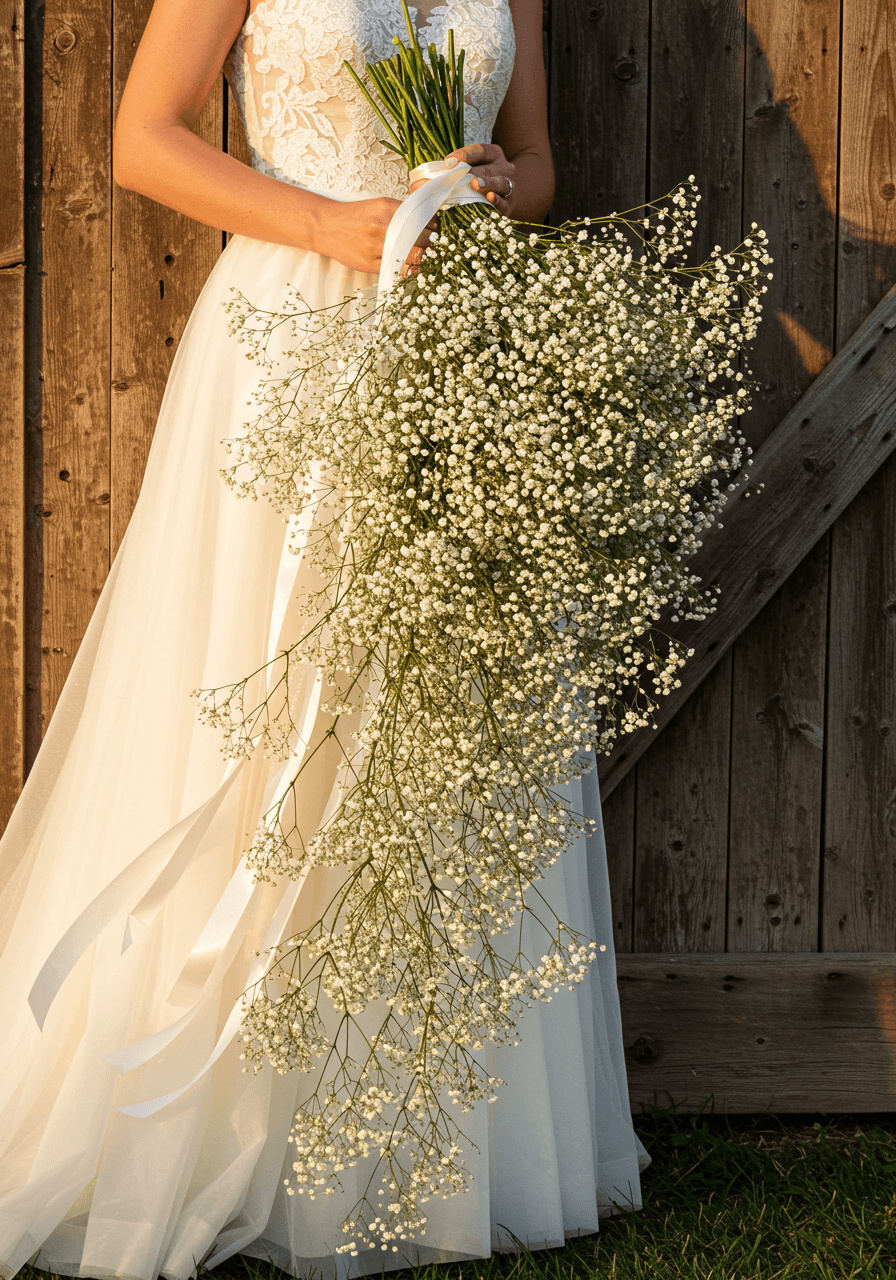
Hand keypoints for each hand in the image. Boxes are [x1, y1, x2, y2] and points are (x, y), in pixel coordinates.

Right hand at [320, 195, 437, 275]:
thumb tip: (430, 223)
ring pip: (412, 257)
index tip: (438, 230)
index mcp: (388, 208)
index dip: (435, 227)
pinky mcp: (370, 264)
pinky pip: (397, 270)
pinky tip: (410, 266)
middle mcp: (383, 226)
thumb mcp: (381, 205)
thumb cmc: (357, 216)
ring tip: (423, 257)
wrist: (327, 226)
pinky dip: (408, 270)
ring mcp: (376, 246)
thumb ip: (403, 213)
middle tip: (435, 246)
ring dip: (423, 259)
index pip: (423, 219)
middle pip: (421, 239)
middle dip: (432, 244)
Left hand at [443, 142, 516, 216]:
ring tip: (474, 184)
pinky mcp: (509, 205)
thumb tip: (423, 179)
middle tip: (457, 175)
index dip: (465, 155)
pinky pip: (504, 202)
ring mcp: (509, 186)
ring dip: (487, 183)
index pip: (480, 150)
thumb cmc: (487, 180)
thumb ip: (458, 169)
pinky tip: (490, 198)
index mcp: (494, 155)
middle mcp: (504, 168)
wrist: (517, 196)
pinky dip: (497, 201)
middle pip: (487, 168)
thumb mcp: (478, 168)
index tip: (448, 163)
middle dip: (471, 172)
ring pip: (500, 182)